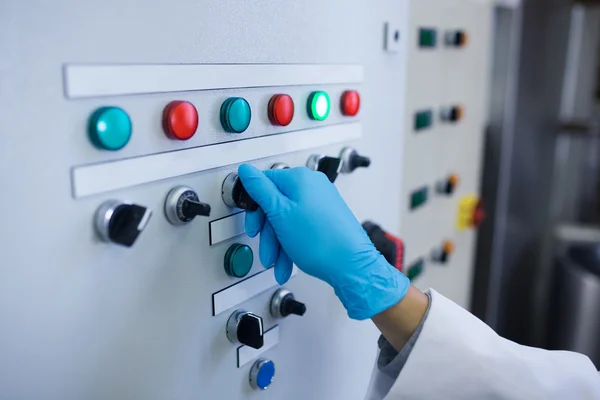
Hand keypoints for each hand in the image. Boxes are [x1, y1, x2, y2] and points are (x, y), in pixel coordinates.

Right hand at [237, 164, 409, 319]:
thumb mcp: (279, 214)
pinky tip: (287, 263)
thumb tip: (246, 170)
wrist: (351, 265)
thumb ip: (260, 190)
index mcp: (300, 179)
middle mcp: (313, 186)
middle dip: (267, 232)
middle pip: (276, 205)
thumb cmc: (320, 241)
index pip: (265, 183)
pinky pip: (301, 228)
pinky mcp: (328, 219)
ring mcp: (322, 202)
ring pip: (288, 220)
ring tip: (277, 264)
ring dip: (278, 244)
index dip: (255, 207)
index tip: (253, 224)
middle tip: (265, 249)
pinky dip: (291, 245)